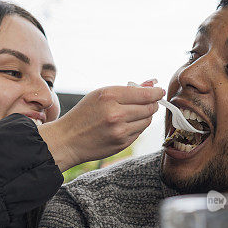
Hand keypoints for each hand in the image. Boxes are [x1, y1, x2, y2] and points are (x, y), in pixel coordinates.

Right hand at [37, 81, 164, 171]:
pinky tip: (124, 125)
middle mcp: (116, 113)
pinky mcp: (122, 144)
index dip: (156, 92)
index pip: (145, 94)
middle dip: (151, 104)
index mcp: (109, 96)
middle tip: (147, 102)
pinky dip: (136, 127)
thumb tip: (152, 83)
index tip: (159, 92)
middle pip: (149, 107)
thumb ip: (127, 89)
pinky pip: (139, 132)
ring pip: (147, 121)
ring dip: (144, 116)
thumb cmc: (83, 114)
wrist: (67, 140)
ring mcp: (120, 131)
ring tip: (131, 114)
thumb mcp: (100, 95)